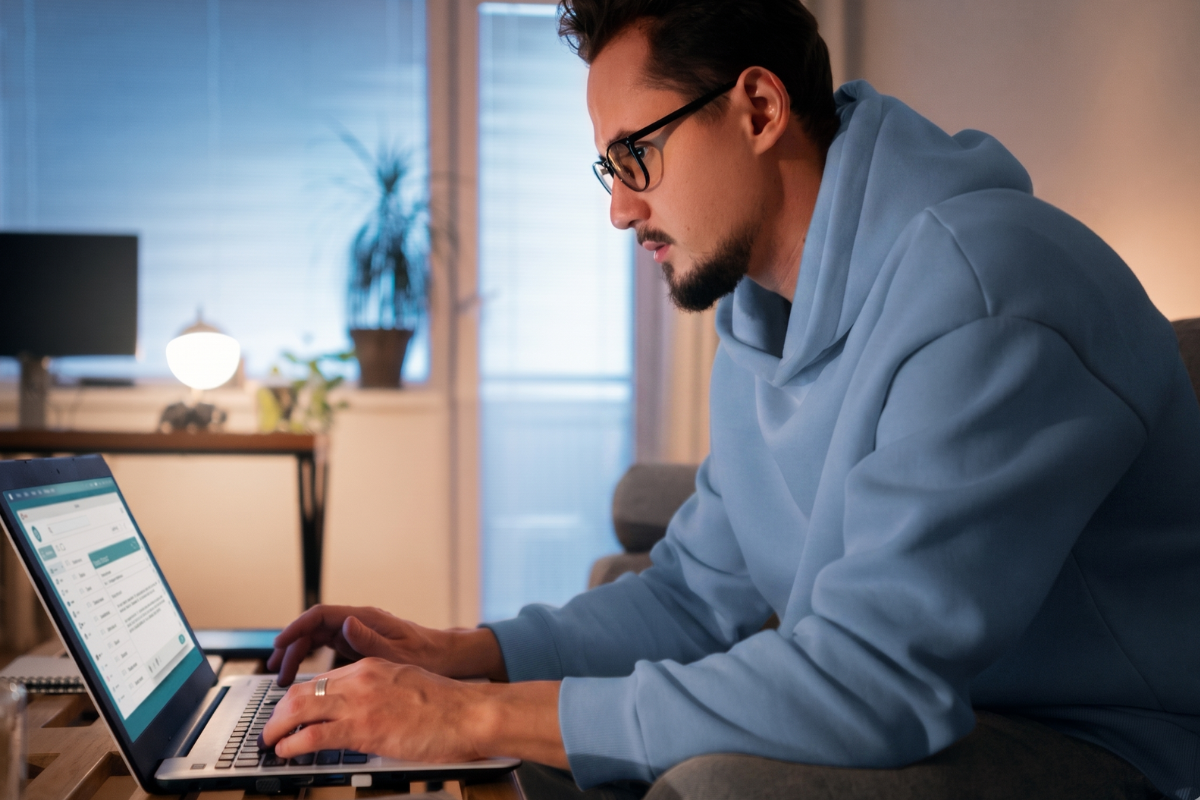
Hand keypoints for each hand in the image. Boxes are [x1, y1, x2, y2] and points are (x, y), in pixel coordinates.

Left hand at [262, 658, 566, 767]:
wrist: (469, 713)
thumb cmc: (448, 705)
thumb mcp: (406, 684)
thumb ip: (379, 690)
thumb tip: (363, 708)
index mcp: (372, 665)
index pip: (323, 679)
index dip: (300, 697)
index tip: (291, 710)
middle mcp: (360, 678)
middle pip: (303, 690)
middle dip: (280, 711)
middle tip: (271, 728)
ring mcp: (360, 702)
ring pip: (301, 709)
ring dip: (278, 728)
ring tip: (271, 742)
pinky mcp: (363, 728)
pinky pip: (314, 735)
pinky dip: (293, 744)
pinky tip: (287, 752)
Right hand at [266, 604, 505, 685]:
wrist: (447, 658)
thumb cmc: (427, 655)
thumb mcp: (400, 653)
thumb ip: (371, 640)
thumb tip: (346, 623)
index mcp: (367, 619)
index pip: (322, 615)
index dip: (297, 627)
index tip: (280, 643)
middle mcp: (359, 623)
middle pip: (314, 629)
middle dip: (292, 646)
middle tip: (276, 670)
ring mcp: (358, 634)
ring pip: (318, 640)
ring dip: (299, 656)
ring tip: (283, 678)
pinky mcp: (359, 647)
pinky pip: (327, 650)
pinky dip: (312, 663)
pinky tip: (304, 681)